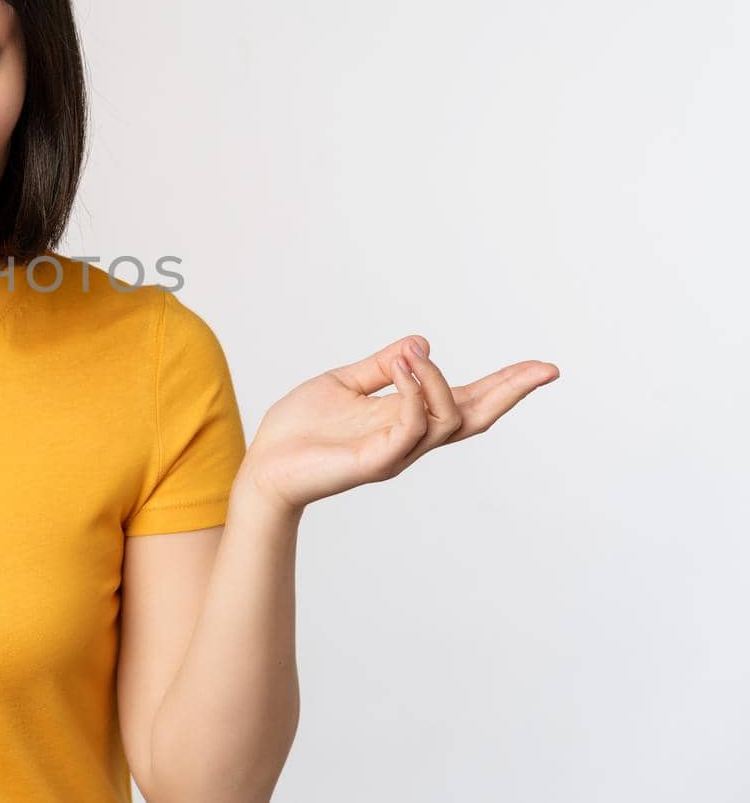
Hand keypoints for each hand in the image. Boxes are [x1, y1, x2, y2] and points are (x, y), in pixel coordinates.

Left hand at [236, 335, 559, 513]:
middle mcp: (410, 438)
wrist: (264, 465)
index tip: (542, 369)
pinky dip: (414, 396)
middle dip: (510, 392)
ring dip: (438, 380)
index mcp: (406, 418)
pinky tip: (403, 368)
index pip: (466, 401)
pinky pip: (409, 430)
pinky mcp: (373, 461)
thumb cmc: (300, 430)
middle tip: (542, 371)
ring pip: (446, 420)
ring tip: (412, 356)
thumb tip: (419, 342)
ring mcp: (395, 452)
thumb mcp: (344, 384)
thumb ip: (380, 367)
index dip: (503, 385)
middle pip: (475, 418)